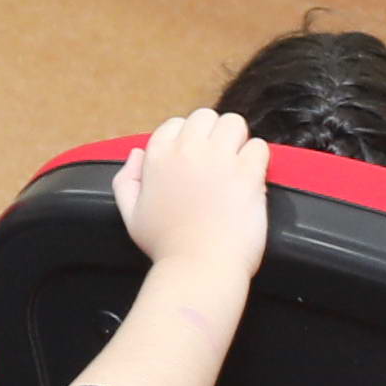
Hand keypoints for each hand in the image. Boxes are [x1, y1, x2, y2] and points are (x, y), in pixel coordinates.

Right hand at [114, 105, 273, 289]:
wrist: (199, 269)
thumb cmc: (166, 247)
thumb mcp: (131, 216)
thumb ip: (126, 180)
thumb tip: (137, 153)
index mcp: (157, 156)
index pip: (175, 124)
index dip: (187, 141)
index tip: (193, 163)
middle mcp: (187, 150)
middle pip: (205, 117)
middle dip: (213, 135)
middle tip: (218, 162)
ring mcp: (219, 159)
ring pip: (234, 123)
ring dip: (237, 141)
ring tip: (236, 166)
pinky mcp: (247, 173)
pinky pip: (259, 147)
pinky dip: (257, 161)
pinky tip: (251, 180)